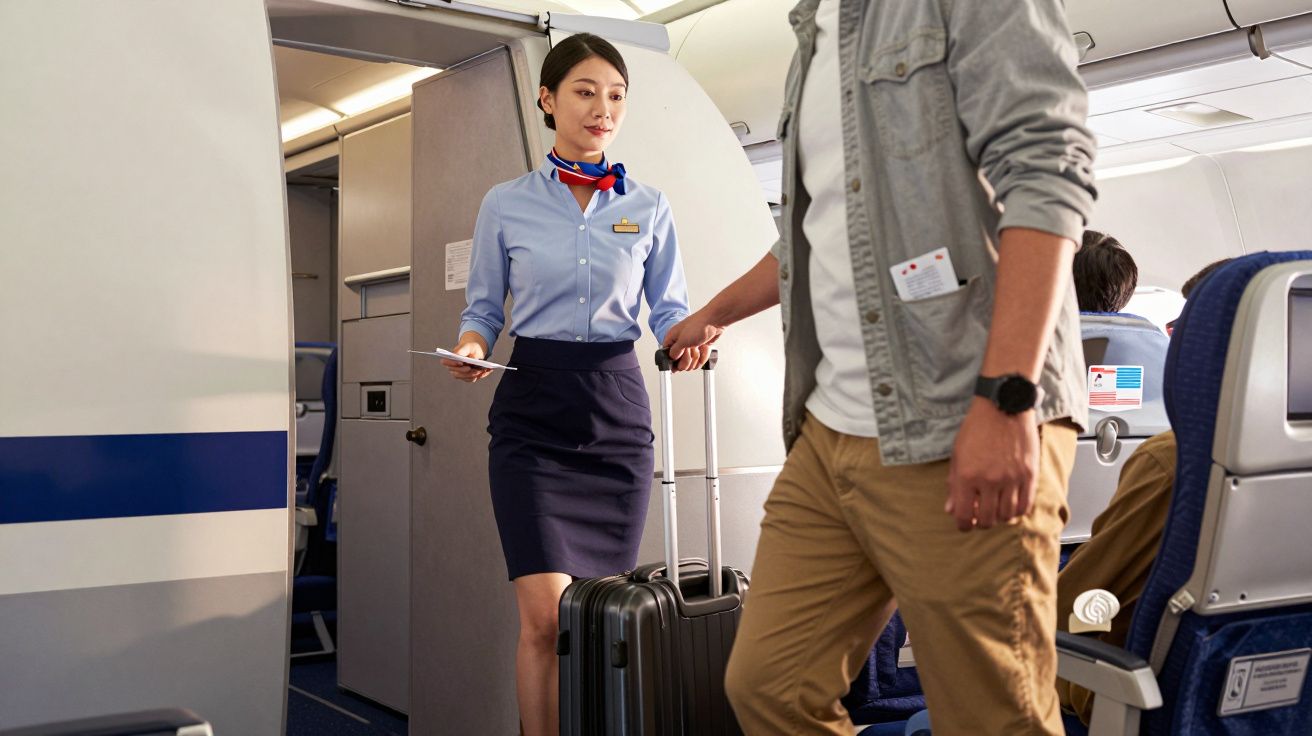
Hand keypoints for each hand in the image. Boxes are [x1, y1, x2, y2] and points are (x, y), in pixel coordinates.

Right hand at [441, 337, 492, 382]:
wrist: (475, 350)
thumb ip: (464, 351)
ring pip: (465, 378)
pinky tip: (486, 371)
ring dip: (474, 374)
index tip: (461, 363)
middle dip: (466, 372)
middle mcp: (453, 368)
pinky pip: (472, 379)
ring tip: (483, 370)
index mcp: (450, 358)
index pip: (445, 362)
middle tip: (475, 369)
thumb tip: (468, 360)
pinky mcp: (466, 377)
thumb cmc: (469, 347)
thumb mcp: (467, 346)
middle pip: (456, 373)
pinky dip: (480, 375)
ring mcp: (459, 374)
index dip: (451, 363)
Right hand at [663, 311, 723, 371]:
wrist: (715, 320)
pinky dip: (703, 356)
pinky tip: (704, 349)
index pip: (667, 354)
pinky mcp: (700, 346)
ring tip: (698, 349)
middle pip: (679, 360)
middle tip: (690, 352)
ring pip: (690, 361)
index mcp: (673, 337)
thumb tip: (671, 358)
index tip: (677, 364)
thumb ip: (674, 352)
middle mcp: (681, 341)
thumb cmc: (698, 325)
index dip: (672, 361)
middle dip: (686, 360)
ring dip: (696, 357)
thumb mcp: (682, 341)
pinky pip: (700, 358)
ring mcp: (691, 344)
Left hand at [945, 397, 1038, 531]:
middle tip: (980, 517)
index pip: (964, 515)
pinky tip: (1011, 506)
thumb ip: (954, 485)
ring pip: (1007, 516)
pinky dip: (1017, 511)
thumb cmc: (977, 429)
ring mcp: (1011, 478)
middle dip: (981, 523)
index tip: (964, 524)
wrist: (1003, 407)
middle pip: (987, 520)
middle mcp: (989, 480)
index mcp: (966, 476)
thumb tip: (951, 510)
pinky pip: (1025, 505)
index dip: (963, 525)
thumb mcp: (957, 455)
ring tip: (996, 510)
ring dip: (1000, 518)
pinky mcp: (1029, 475)